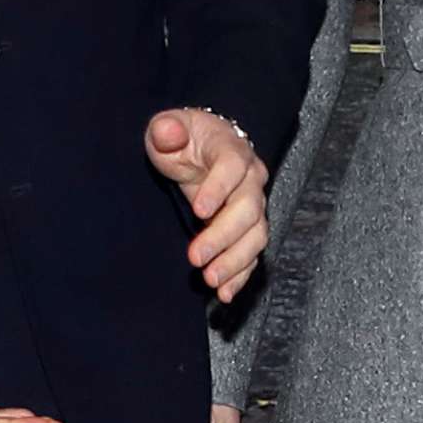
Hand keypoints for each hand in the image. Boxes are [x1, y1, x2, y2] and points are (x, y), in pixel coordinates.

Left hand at [145, 108, 268, 303]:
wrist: (202, 152)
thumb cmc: (184, 140)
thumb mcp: (169, 129)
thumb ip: (166, 130)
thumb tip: (166, 132)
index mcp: (232, 150)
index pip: (233, 166)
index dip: (219, 187)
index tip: (198, 209)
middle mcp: (251, 179)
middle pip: (249, 209)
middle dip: (223, 236)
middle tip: (195, 257)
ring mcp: (254, 207)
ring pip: (256, 236)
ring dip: (235, 260)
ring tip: (211, 280)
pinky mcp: (249, 230)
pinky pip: (253, 255)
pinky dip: (241, 275)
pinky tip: (225, 293)